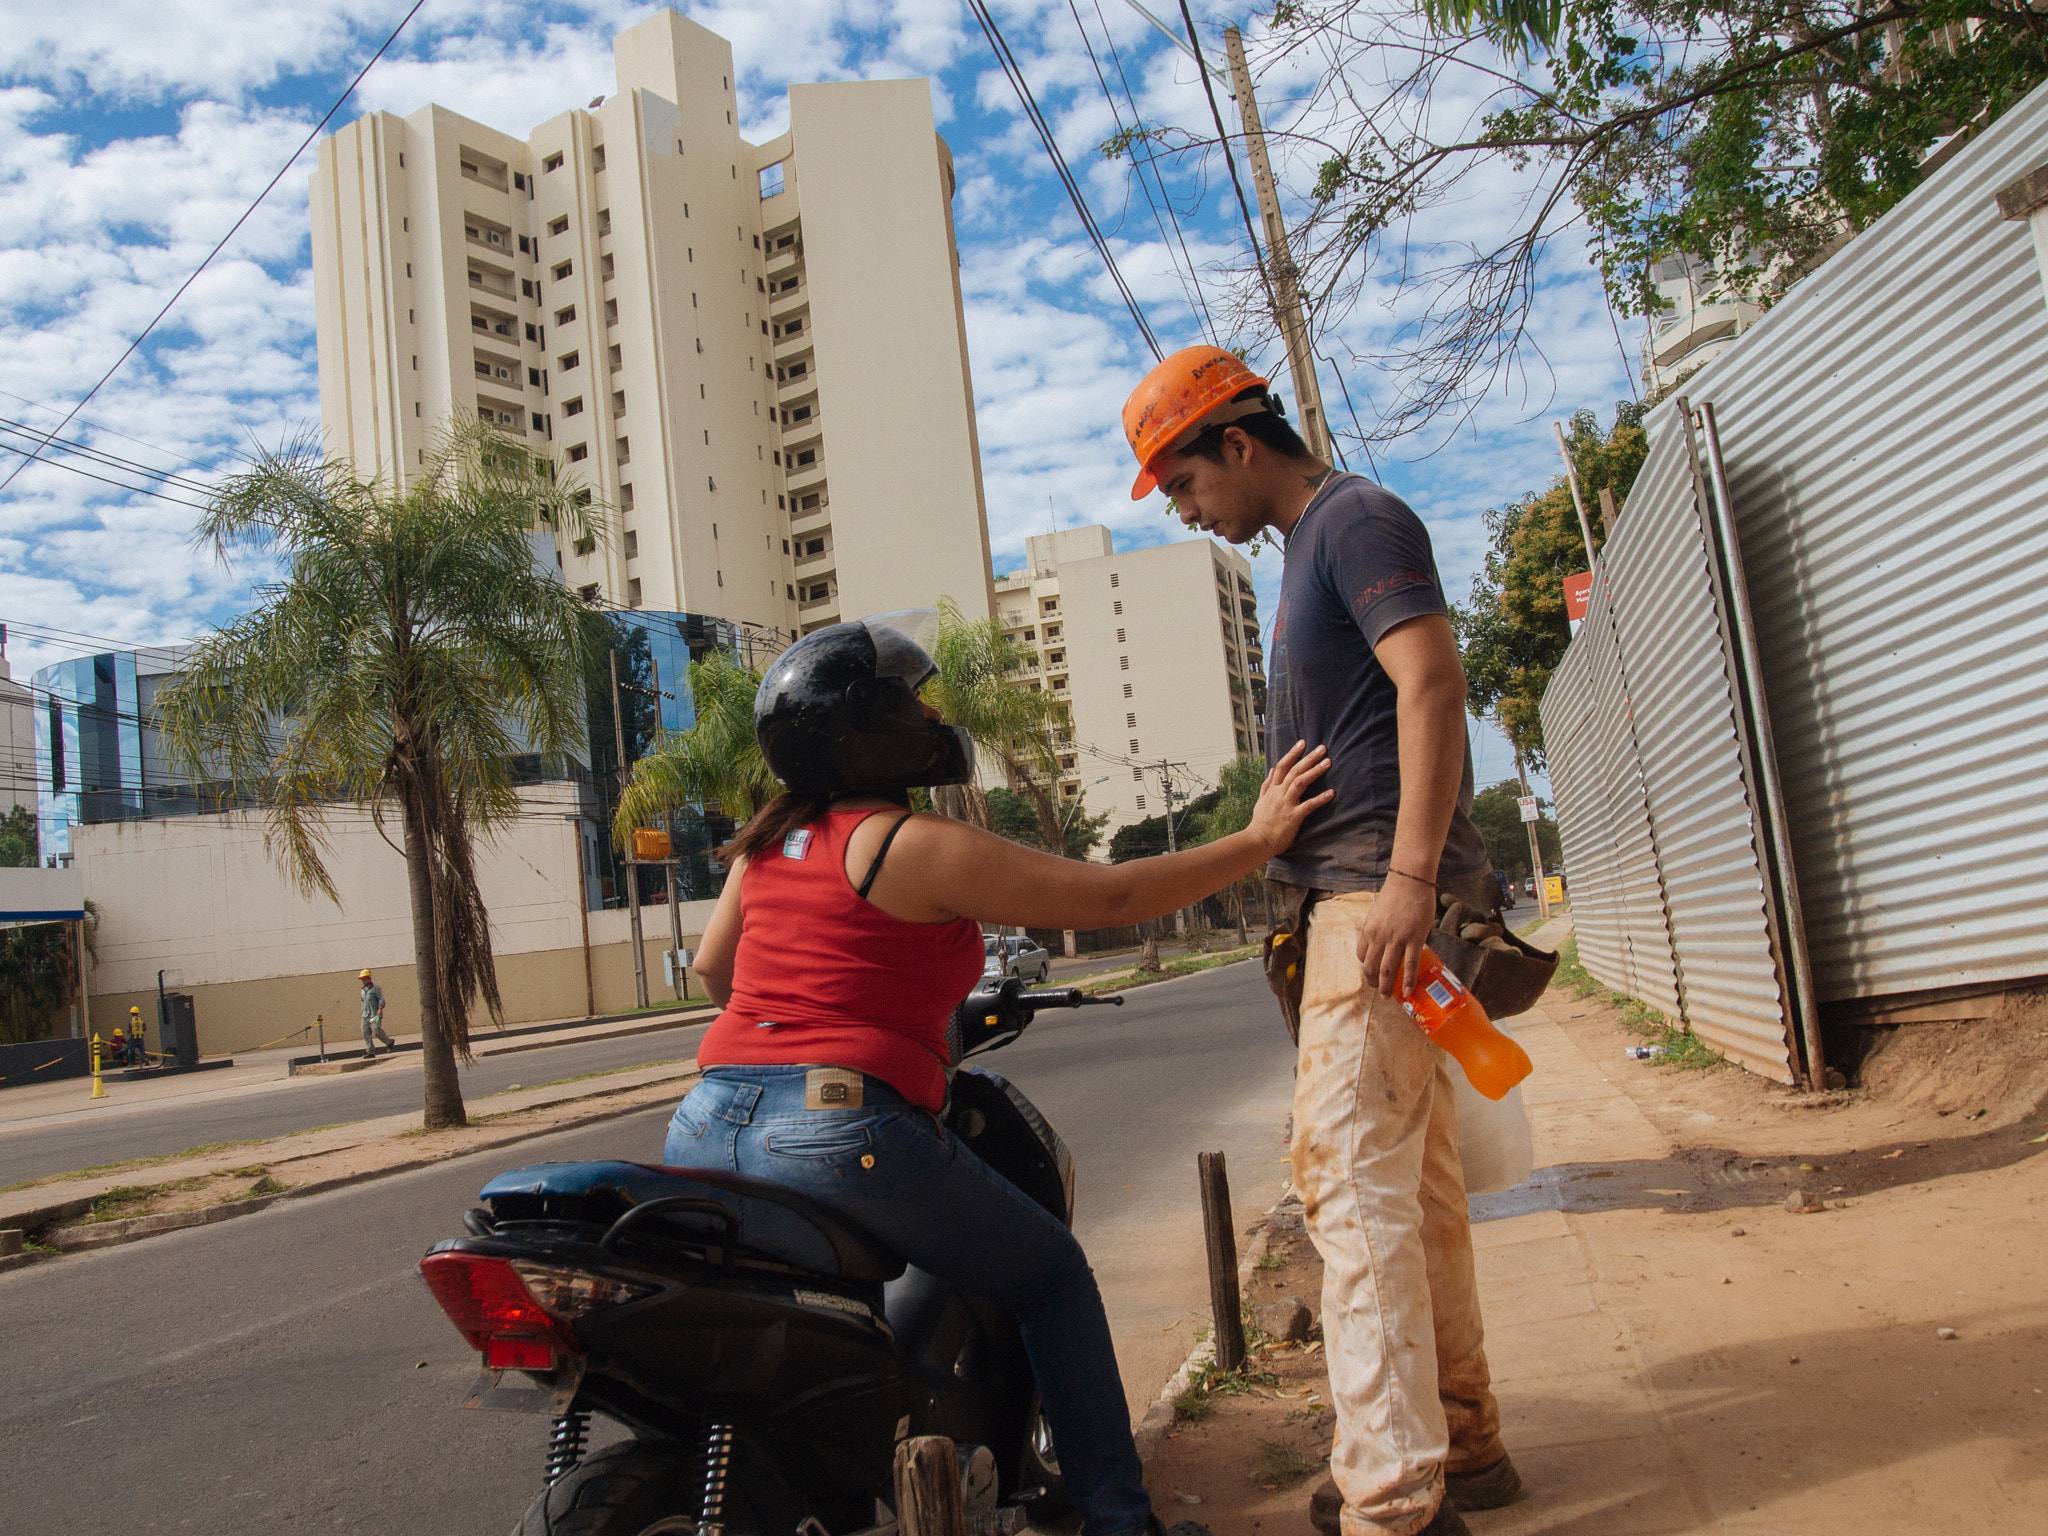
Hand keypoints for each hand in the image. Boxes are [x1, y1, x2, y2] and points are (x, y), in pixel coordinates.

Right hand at [1249, 741, 1333, 856]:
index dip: (1293, 753)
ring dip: (1315, 771)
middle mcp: (1279, 793)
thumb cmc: (1260, 823)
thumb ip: (1266, 785)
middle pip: (1295, 771)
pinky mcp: (1294, 816)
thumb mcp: (1260, 801)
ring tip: (1328, 762)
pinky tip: (1332, 792)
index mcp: (1272, 789)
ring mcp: (1286, 804)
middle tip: (1322, 748)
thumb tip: (1271, 769)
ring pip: (1300, 782)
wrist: (1258, 841)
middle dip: (1309, 758)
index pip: (1282, 766)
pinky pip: (1309, 805)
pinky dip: (1320, 798)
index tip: (1303, 743)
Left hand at [1356, 877, 1436, 996]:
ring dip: (1386, 986)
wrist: (1410, 881)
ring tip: (1388, 997)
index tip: (1372, 973)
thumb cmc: (1395, 895)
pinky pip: (1410, 964)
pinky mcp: (1414, 939)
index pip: (1362, 955)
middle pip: (1370, 967)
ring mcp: (1396, 939)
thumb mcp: (1378, 913)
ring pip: (1387, 970)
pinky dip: (1407, 980)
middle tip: (1378, 990)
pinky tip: (1408, 991)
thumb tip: (1383, 942)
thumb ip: (1379, 929)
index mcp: (1368, 930)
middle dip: (1372, 982)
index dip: (1366, 967)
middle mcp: (1379, 937)